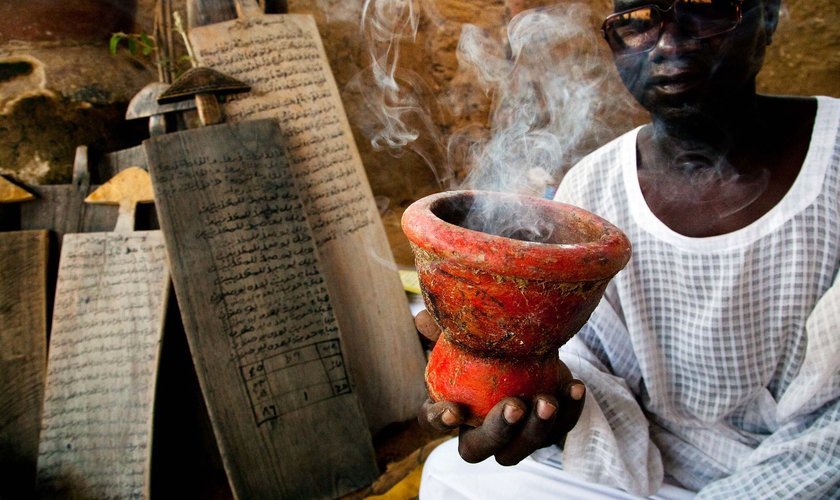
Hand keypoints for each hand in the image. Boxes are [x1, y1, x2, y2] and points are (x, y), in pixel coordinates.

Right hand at [415, 310, 585, 465]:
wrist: (529, 346)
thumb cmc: (485, 342)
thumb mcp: (465, 332)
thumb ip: (443, 327)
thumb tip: (422, 319)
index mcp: (451, 408)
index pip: (434, 422)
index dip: (439, 420)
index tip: (453, 411)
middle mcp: (480, 431)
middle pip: (479, 449)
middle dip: (497, 432)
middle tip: (513, 407)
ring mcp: (516, 436)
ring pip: (522, 448)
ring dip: (536, 428)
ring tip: (547, 401)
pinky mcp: (549, 429)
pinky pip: (561, 429)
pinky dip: (570, 410)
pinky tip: (574, 387)